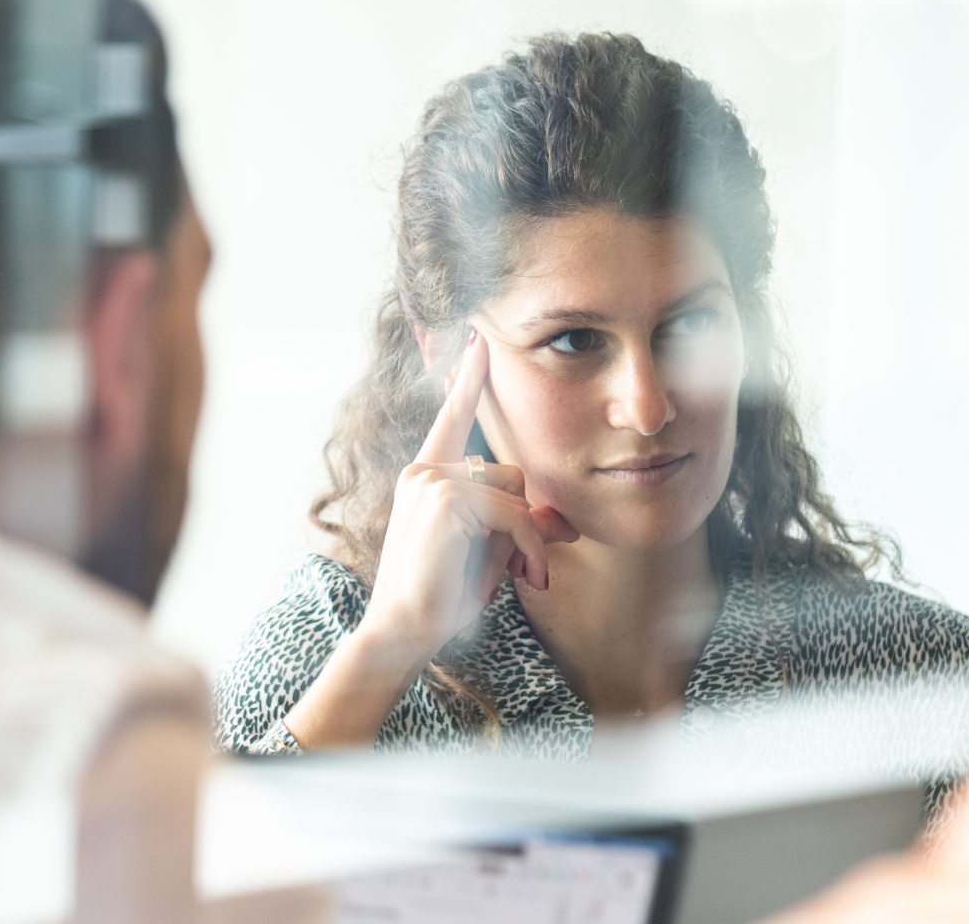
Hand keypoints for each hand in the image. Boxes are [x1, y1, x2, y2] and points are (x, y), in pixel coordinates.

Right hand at [362, 330, 578, 655]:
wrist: (402, 631)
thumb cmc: (441, 596)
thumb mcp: (490, 552)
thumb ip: (521, 526)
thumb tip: (566, 522)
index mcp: (426, 477)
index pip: (452, 419)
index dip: (467, 379)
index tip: (476, 338)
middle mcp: (424, 472)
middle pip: (510, 471)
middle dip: (524, 520)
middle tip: (526, 566)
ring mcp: (432, 482)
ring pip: (516, 492)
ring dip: (529, 538)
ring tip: (519, 575)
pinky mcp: (446, 499)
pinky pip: (514, 512)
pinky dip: (529, 546)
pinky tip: (523, 575)